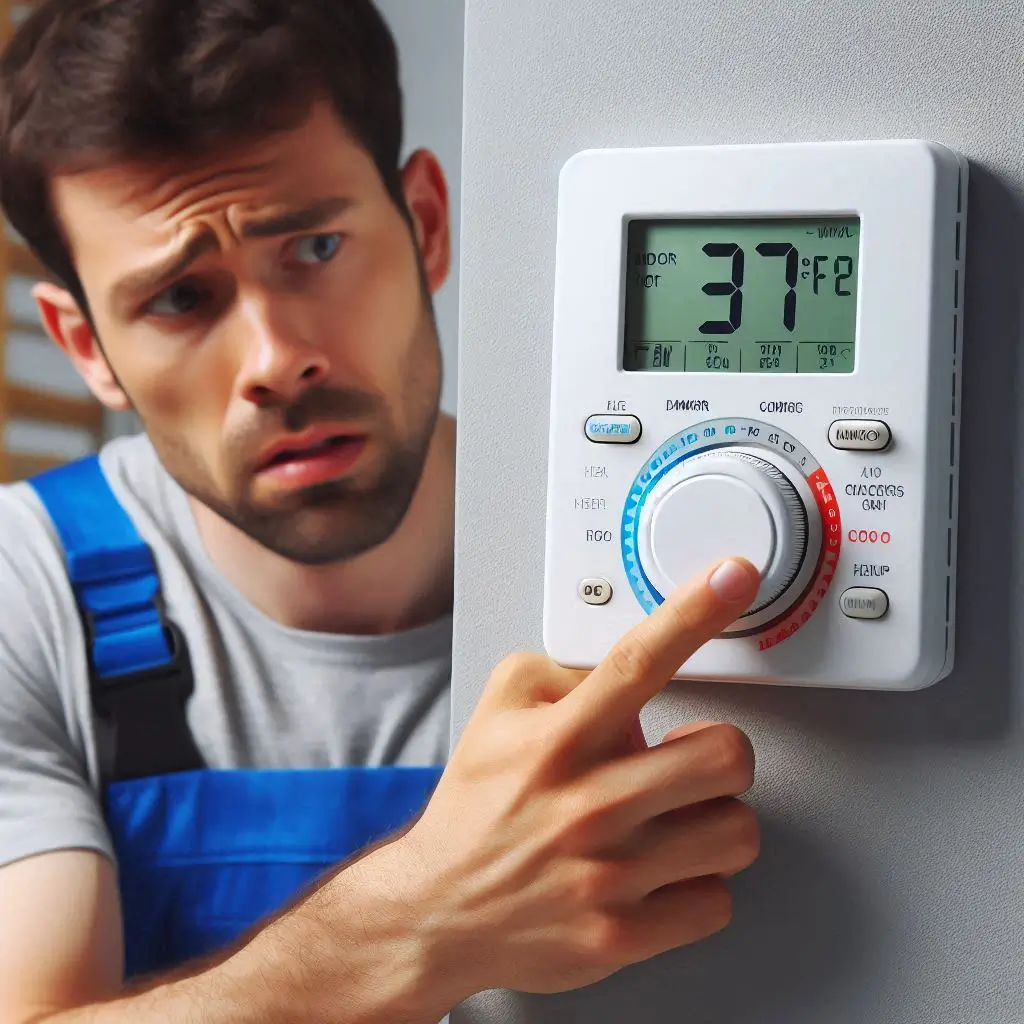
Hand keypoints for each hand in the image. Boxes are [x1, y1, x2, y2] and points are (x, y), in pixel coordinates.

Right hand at [391, 556, 761, 998]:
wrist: (438, 910)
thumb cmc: (476, 808)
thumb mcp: (496, 711)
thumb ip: (559, 671)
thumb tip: (627, 666)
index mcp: (559, 739)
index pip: (637, 660)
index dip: (694, 611)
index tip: (734, 577)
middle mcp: (589, 803)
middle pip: (725, 756)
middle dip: (722, 752)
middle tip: (692, 758)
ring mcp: (610, 874)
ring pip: (736, 832)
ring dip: (714, 821)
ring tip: (675, 819)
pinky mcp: (622, 935)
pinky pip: (715, 902)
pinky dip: (696, 887)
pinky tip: (661, 873)